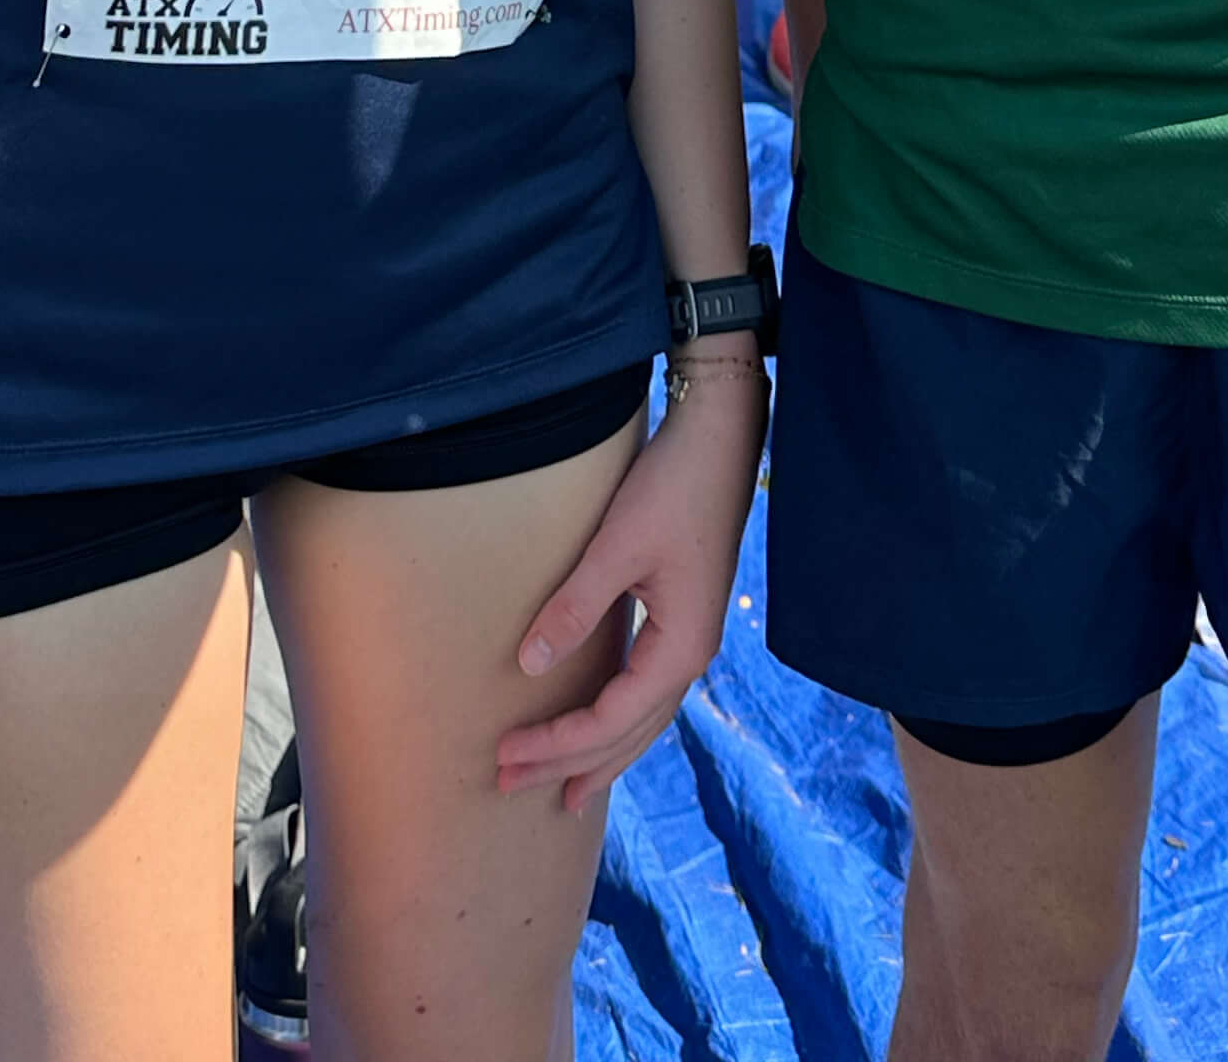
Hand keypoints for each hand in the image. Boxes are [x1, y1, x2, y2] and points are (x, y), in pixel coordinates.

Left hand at [495, 359, 766, 808]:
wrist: (721, 437)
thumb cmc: (672, 487)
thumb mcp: (617, 545)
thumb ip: (574, 608)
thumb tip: (529, 667)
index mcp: (681, 648)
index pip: (609, 720)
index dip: (556, 742)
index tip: (505, 752)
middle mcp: (692, 656)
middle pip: (627, 733)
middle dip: (570, 763)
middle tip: (511, 785)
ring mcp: (692, 639)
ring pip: (642, 720)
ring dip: (599, 753)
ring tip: (563, 791)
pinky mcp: (683, 617)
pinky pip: (646, 692)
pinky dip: (618, 721)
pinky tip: (601, 727)